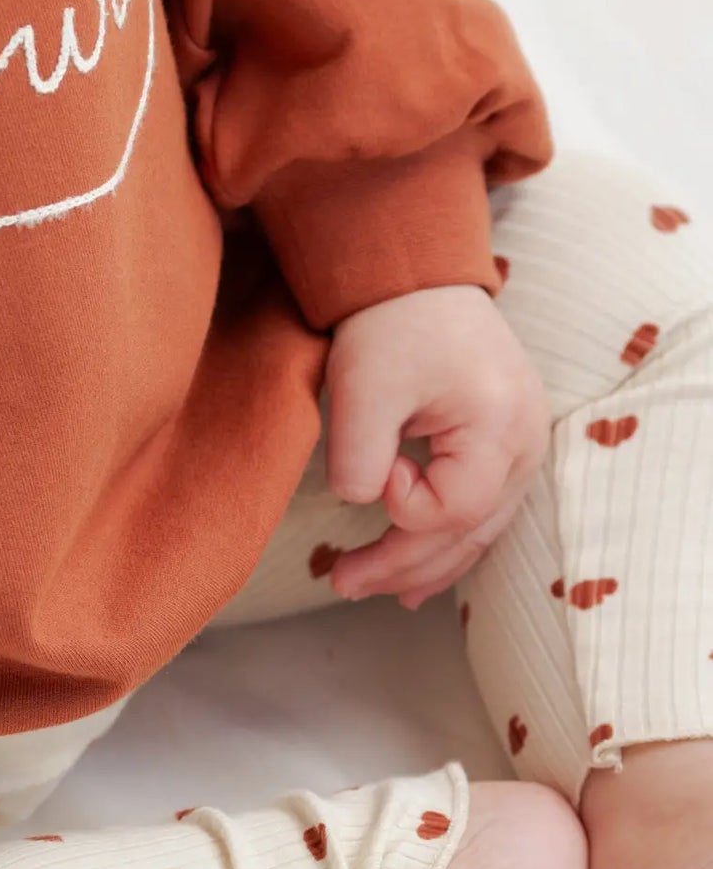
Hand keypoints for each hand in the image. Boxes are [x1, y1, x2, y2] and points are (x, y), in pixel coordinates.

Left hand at [324, 286, 549, 608]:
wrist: (418, 277)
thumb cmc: (391, 323)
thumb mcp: (362, 388)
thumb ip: (357, 458)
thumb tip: (363, 505)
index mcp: (501, 426)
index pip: (453, 509)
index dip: (403, 509)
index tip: (369, 472)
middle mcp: (527, 444)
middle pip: (469, 532)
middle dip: (402, 564)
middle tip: (340, 582)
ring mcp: (524, 446)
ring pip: (478, 530)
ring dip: (424, 564)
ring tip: (377, 591)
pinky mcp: (507, 444)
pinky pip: (481, 509)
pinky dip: (446, 541)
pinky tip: (417, 573)